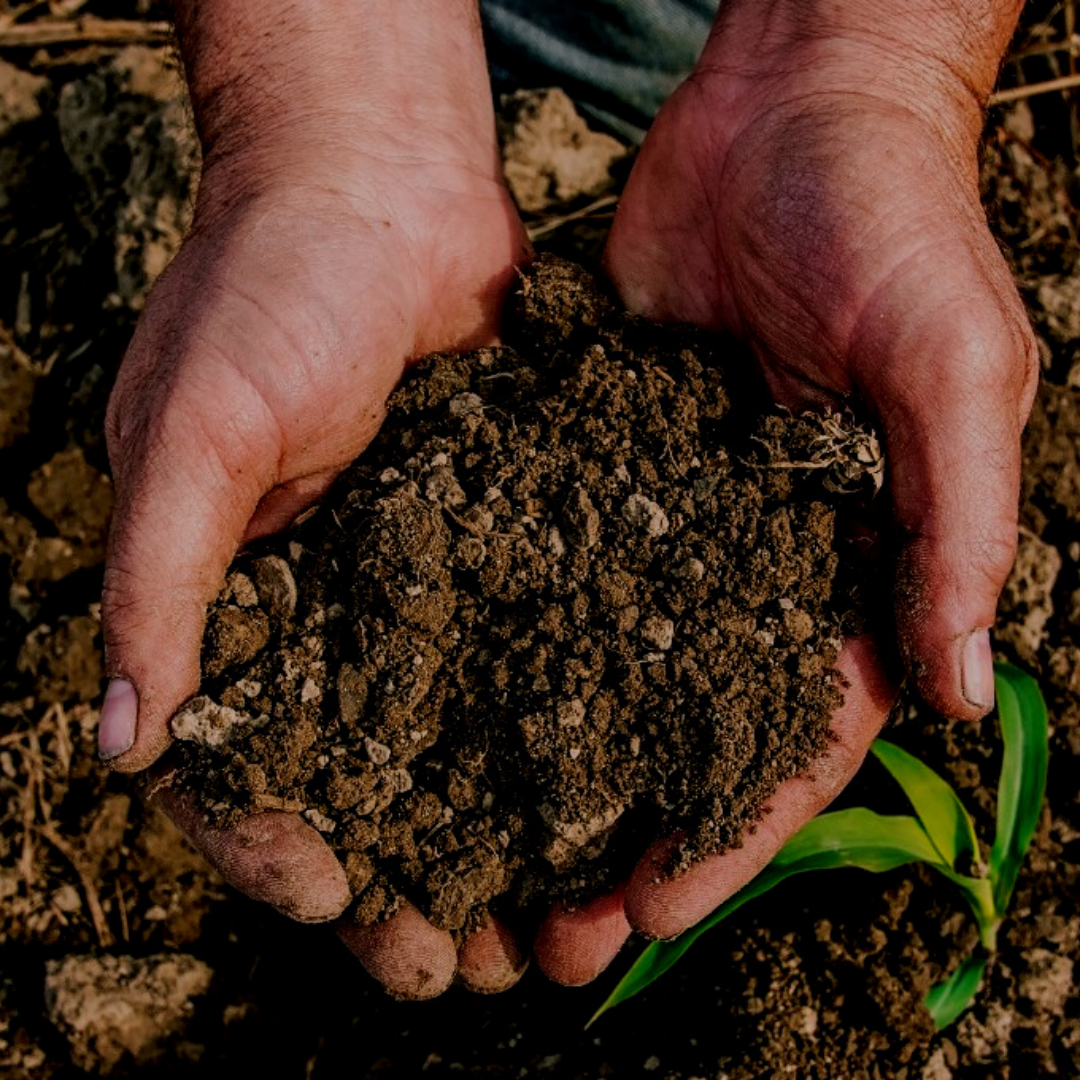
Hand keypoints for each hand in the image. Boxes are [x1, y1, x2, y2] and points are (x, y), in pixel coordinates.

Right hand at [100, 0, 534, 996]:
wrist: (384, 188)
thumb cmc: (266, 286)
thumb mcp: (198, 428)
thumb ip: (161, 579)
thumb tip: (119, 740)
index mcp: (233, 596)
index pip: (243, 759)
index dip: (281, 847)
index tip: (340, 912)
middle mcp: (328, 603)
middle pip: (364, 778)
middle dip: (404, 877)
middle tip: (458, 967)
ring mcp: (419, 579)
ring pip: (455, 741)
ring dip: (490, 837)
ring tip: (539, 928)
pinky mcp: (500, 539)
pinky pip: (526, 655)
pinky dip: (554, 733)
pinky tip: (602, 797)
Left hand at [529, 0, 1037, 974]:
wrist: (792, 113)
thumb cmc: (897, 225)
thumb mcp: (954, 365)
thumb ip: (956, 520)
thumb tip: (961, 688)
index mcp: (849, 568)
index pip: (792, 739)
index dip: (727, 834)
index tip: (648, 912)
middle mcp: (750, 562)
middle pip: (681, 733)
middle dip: (620, 836)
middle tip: (542, 935)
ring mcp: (665, 515)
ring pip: (602, 672)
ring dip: (548, 769)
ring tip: (476, 860)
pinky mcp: (592, 457)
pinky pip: (548, 565)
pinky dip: (505, 643)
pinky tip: (443, 707)